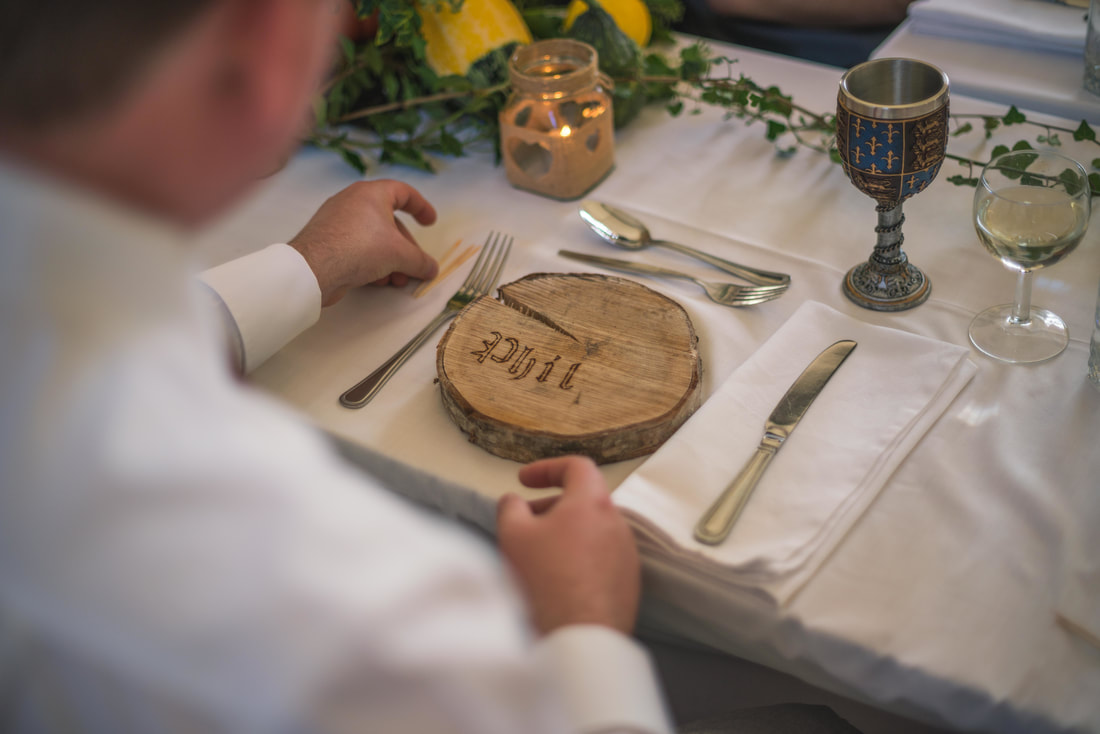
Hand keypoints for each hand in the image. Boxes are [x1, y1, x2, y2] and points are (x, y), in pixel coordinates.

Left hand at [288, 180, 438, 306]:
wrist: (313, 269)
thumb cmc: (360, 249)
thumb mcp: (399, 255)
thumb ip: (420, 261)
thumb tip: (432, 269)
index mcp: (371, 193)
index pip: (403, 192)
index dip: (421, 206)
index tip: (431, 223)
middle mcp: (353, 201)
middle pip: (390, 222)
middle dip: (406, 248)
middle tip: (415, 267)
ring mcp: (338, 220)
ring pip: (374, 238)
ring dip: (391, 259)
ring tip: (397, 280)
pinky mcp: (328, 240)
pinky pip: (358, 247)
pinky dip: (372, 261)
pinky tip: (378, 281)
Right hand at [497, 456, 640, 636]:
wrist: (579, 637)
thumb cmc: (544, 579)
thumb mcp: (513, 535)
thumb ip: (510, 508)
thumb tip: (514, 501)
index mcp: (593, 503)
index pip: (577, 466)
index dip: (547, 468)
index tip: (523, 480)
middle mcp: (617, 523)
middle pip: (585, 500)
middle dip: (552, 505)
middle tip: (525, 521)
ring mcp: (627, 554)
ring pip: (593, 531)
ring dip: (566, 533)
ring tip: (539, 554)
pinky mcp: (629, 583)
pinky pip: (602, 558)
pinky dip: (579, 557)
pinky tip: (558, 580)